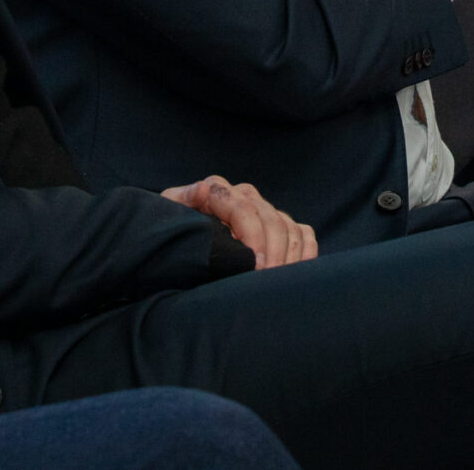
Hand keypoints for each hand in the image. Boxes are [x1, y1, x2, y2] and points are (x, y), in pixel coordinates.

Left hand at [162, 175, 318, 268]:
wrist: (176, 242)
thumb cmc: (169, 232)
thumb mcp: (167, 216)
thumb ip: (182, 202)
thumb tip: (204, 189)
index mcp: (217, 190)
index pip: (244, 208)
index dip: (253, 238)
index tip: (255, 267)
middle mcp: (244, 195)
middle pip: (271, 220)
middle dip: (273, 253)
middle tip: (268, 283)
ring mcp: (264, 209)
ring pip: (289, 227)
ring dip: (290, 257)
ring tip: (280, 285)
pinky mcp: (279, 224)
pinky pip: (303, 233)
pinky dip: (306, 252)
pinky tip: (298, 273)